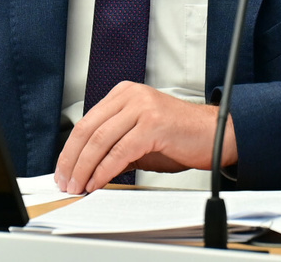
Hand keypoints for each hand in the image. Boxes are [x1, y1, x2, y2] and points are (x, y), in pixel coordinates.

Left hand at [54, 82, 236, 193]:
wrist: (216, 134)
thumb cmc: (181, 137)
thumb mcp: (140, 138)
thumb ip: (115, 146)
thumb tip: (88, 168)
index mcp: (124, 93)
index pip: (86, 120)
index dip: (70, 148)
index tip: (64, 168)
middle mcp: (131, 95)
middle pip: (88, 129)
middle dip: (72, 159)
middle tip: (66, 181)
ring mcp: (142, 107)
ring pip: (100, 140)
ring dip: (85, 168)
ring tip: (78, 185)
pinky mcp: (152, 124)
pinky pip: (120, 151)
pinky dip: (104, 170)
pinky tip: (98, 182)